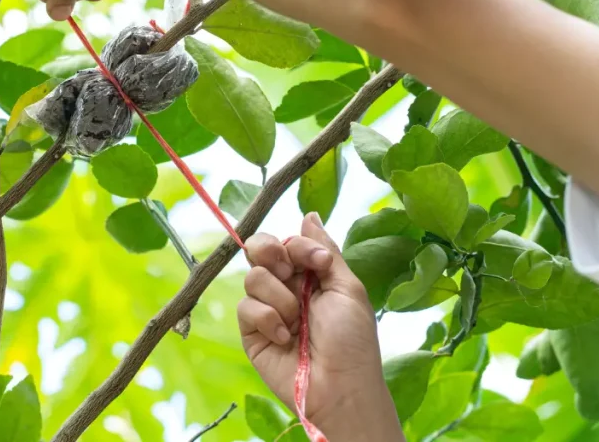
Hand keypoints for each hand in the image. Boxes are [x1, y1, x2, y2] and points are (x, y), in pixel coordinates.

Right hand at [239, 213, 402, 440]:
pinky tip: (284, 338)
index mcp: (310, 275)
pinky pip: (246, 307)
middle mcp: (286, 287)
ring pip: (253, 277)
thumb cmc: (352, 340)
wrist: (340, 385)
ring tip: (296, 322)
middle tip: (288, 272)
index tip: (318, 262)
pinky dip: (267, 320)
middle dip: (272, 254)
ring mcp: (267, 309)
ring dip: (280, 298)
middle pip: (259, 249)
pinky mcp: (251, 332)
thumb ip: (324, 250)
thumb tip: (309, 214)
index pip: (288, 241)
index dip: (296, 246)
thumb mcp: (348, 288)